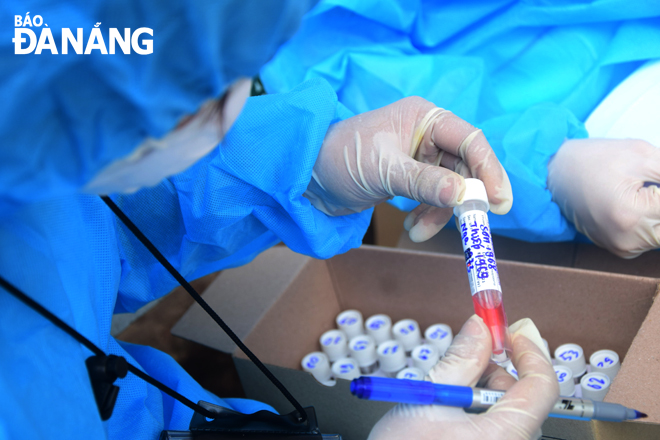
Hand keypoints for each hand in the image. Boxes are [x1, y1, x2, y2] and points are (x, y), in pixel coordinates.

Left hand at [305, 97, 512, 241]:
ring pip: (450, 187)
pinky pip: (434, 198)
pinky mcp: (411, 177)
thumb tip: (464, 196)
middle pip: (465, 167)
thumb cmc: (341, 159)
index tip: (499, 202)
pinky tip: (413, 228)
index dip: (489, 170)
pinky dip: (428, 216)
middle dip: (464, 198)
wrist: (308, 179)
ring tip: (419, 231)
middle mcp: (426, 133)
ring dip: (440, 213)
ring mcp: (420, 156)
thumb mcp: (384, 171)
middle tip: (471, 226)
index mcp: (424, 117)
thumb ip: (424, 183)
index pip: (470, 140)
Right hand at [369, 316, 557, 439]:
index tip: (508, 331)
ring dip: (476, 394)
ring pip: (504, 412)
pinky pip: (494, 427)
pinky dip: (473, 413)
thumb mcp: (429, 399)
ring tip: (442, 402)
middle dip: (491, 374)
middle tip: (458, 368)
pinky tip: (446, 417)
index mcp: (506, 436)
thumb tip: (480, 328)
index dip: (528, 350)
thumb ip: (461, 359)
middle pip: (519, 397)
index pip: (542, 386)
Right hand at [548, 138, 659, 257]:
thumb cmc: (596, 159)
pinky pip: (652, 240)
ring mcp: (622, 247)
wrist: (556, 172)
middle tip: (651, 189)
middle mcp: (627, 239)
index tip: (657, 186)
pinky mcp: (619, 249)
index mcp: (632, 214)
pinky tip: (646, 205)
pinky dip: (656, 224)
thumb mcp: (643, 156)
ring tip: (647, 195)